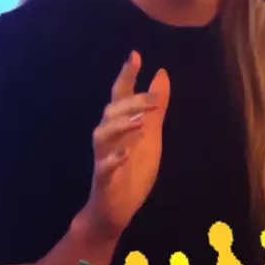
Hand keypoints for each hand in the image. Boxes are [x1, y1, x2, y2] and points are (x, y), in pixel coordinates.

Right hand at [86, 51, 170, 240]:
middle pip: (111, 111)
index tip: (135, 56)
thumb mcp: (151, 134)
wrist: (116, 208)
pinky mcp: (103, 180)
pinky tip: (125, 155)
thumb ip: (157, 106)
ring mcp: (103, 158)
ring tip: (140, 122)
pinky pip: (104, 168)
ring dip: (121, 126)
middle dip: (131, 102)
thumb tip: (162, 73)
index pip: (120, 94)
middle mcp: (108, 137)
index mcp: (120, 124)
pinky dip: (114, 160)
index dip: (127, 75)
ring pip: (102, 136)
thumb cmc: (132, 167)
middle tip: (154, 101)